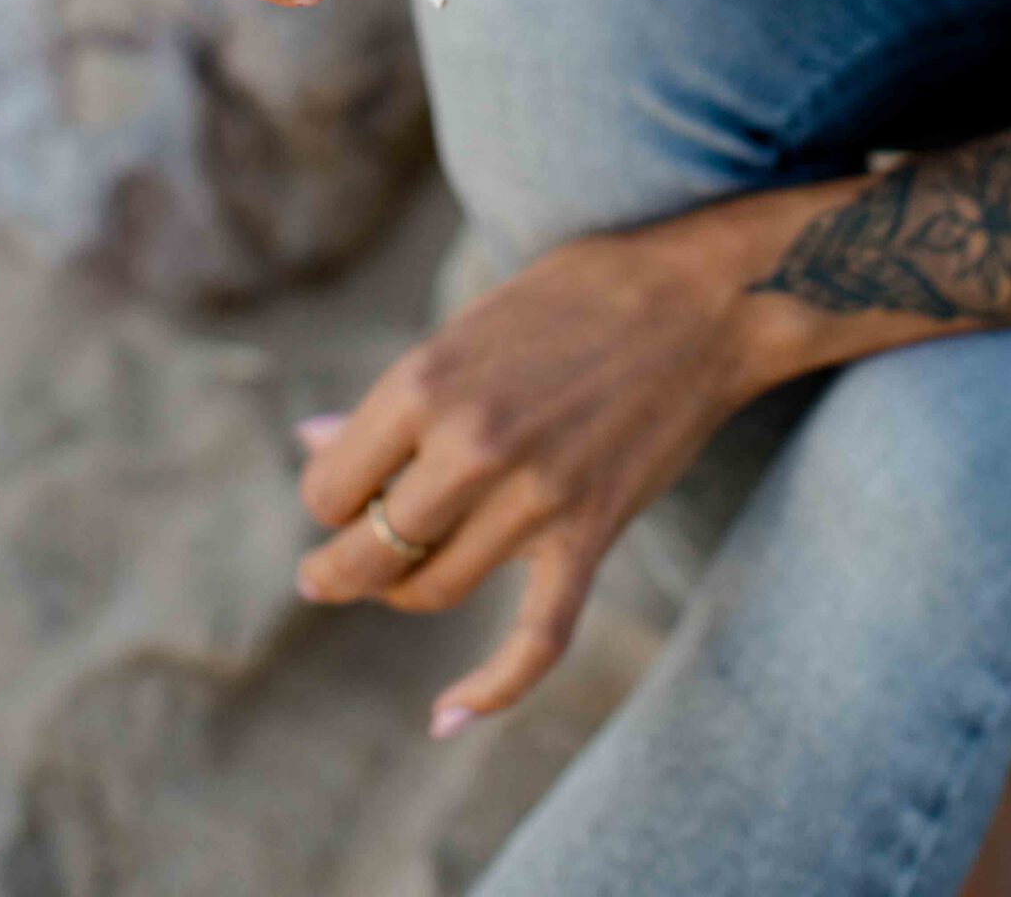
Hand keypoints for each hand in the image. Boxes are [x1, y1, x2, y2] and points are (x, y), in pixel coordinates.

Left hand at [290, 199, 803, 735]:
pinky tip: (443, 716)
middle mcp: (471, 445)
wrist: (699, 298)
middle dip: (338, 569)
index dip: (325, 500)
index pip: (332, 486)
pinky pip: (535, 639)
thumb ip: (393, 397)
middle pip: (372, 552)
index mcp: (427, 381)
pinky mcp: (590, 533)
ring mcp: (535, 497)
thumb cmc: (574, 294)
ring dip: (401, 594)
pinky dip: (490, 688)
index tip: (338, 496)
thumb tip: (311, 441)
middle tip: (325, 572)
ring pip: (435, 589)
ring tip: (393, 579)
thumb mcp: (466, 326)